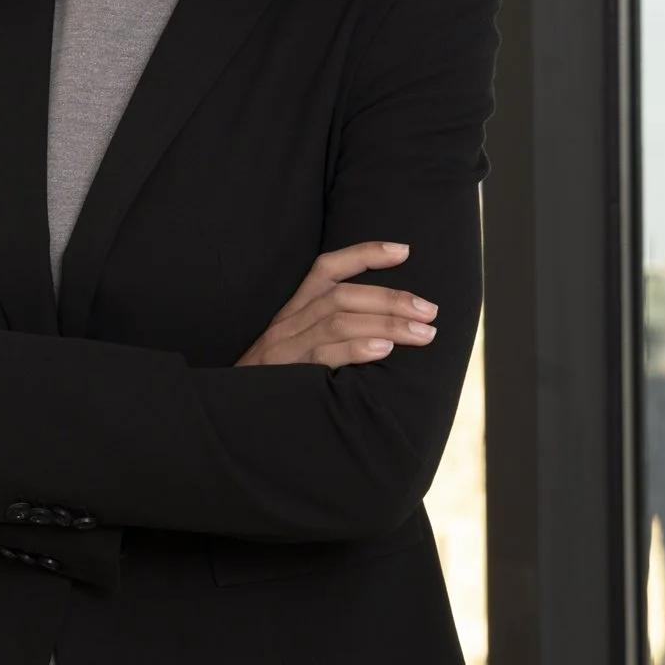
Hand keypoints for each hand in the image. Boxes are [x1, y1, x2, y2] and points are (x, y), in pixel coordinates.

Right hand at [237, 241, 436, 368]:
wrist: (234, 414)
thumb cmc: (275, 380)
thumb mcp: (296, 347)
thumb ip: (330, 333)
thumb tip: (387, 330)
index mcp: (293, 310)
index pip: (327, 268)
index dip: (365, 254)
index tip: (405, 251)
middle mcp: (289, 322)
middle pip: (342, 295)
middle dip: (391, 298)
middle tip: (430, 311)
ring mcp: (286, 347)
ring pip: (339, 320)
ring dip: (387, 323)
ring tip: (424, 333)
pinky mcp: (287, 374)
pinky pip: (324, 355)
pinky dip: (357, 348)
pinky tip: (385, 350)